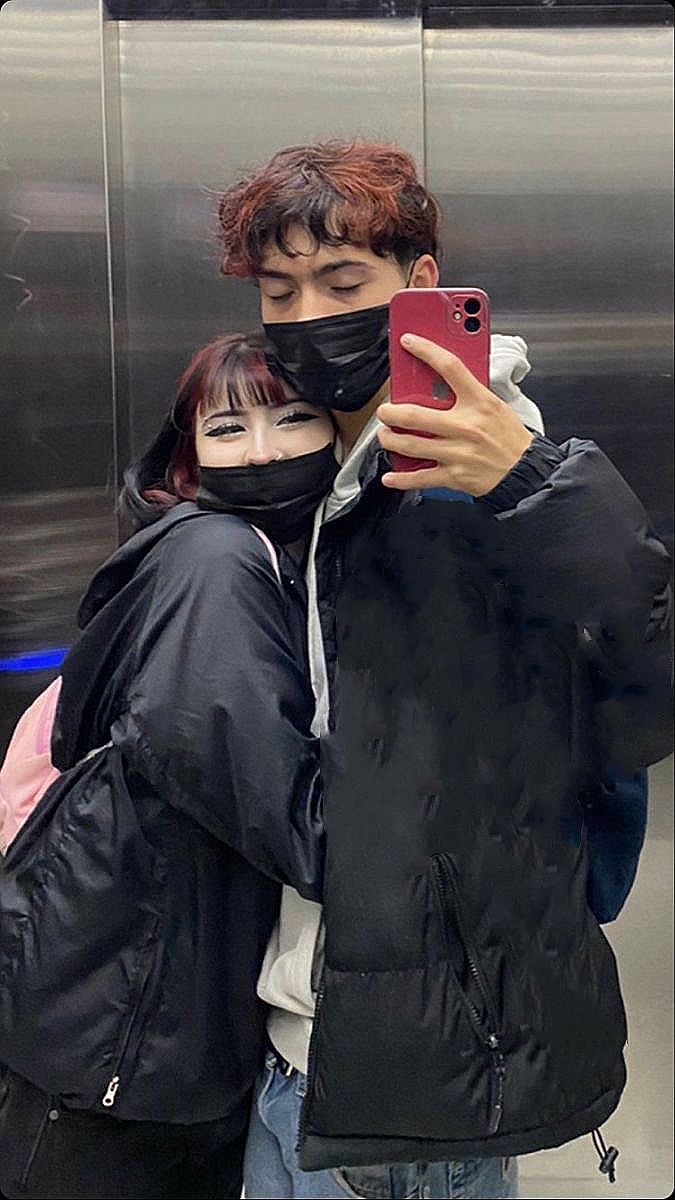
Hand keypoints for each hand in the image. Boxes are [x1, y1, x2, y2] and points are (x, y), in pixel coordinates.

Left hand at [377, 333, 533, 493]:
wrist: (526, 471)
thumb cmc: (510, 438)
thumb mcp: (495, 406)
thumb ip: (469, 394)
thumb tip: (440, 383)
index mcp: (479, 402)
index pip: (450, 367)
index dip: (425, 350)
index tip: (408, 341)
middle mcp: (466, 426)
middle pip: (415, 414)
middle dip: (390, 413)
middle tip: (385, 411)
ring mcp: (458, 452)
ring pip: (411, 444)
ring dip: (390, 440)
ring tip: (385, 436)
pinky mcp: (454, 475)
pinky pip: (420, 477)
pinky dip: (401, 478)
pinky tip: (390, 476)